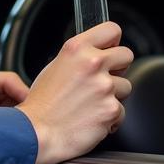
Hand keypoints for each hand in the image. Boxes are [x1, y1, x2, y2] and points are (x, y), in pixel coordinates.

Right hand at [17, 21, 133, 163]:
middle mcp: (93, 64)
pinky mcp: (111, 109)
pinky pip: (121, 111)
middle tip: (102, 81)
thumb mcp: (55, 67)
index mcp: (77, 49)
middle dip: (118, 68)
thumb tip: (99, 55)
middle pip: (126, 55)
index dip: (112, 42)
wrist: (36, 134)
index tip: (109, 50)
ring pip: (125, 86)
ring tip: (91, 105)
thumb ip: (79, 57)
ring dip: (113, 96)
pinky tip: (91, 119)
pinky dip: (110, 118)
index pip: (112, 30)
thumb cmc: (42, 105)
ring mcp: (104, 86)